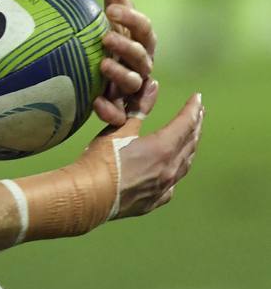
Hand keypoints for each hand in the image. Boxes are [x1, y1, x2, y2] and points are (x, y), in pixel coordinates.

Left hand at [94, 0, 156, 125]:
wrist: (101, 68)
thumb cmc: (110, 34)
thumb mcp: (110, 11)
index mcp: (141, 39)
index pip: (143, 27)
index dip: (130, 19)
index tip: (110, 9)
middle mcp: (142, 63)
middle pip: (141, 56)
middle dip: (126, 48)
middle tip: (105, 38)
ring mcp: (133, 86)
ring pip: (133, 83)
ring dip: (120, 75)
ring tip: (101, 66)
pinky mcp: (120, 105)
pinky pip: (120, 112)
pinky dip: (110, 109)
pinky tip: (95, 103)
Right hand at [99, 85, 203, 219]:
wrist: (90, 195)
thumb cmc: (102, 160)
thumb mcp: (118, 130)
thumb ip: (138, 110)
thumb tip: (153, 86)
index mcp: (163, 148)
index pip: (185, 124)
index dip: (192, 109)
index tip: (198, 98)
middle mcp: (169, 169)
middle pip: (190, 144)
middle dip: (195, 127)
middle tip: (198, 114)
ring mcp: (164, 188)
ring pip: (184, 165)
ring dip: (189, 149)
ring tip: (191, 139)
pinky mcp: (154, 201)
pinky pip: (172, 185)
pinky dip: (175, 172)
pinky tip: (171, 172)